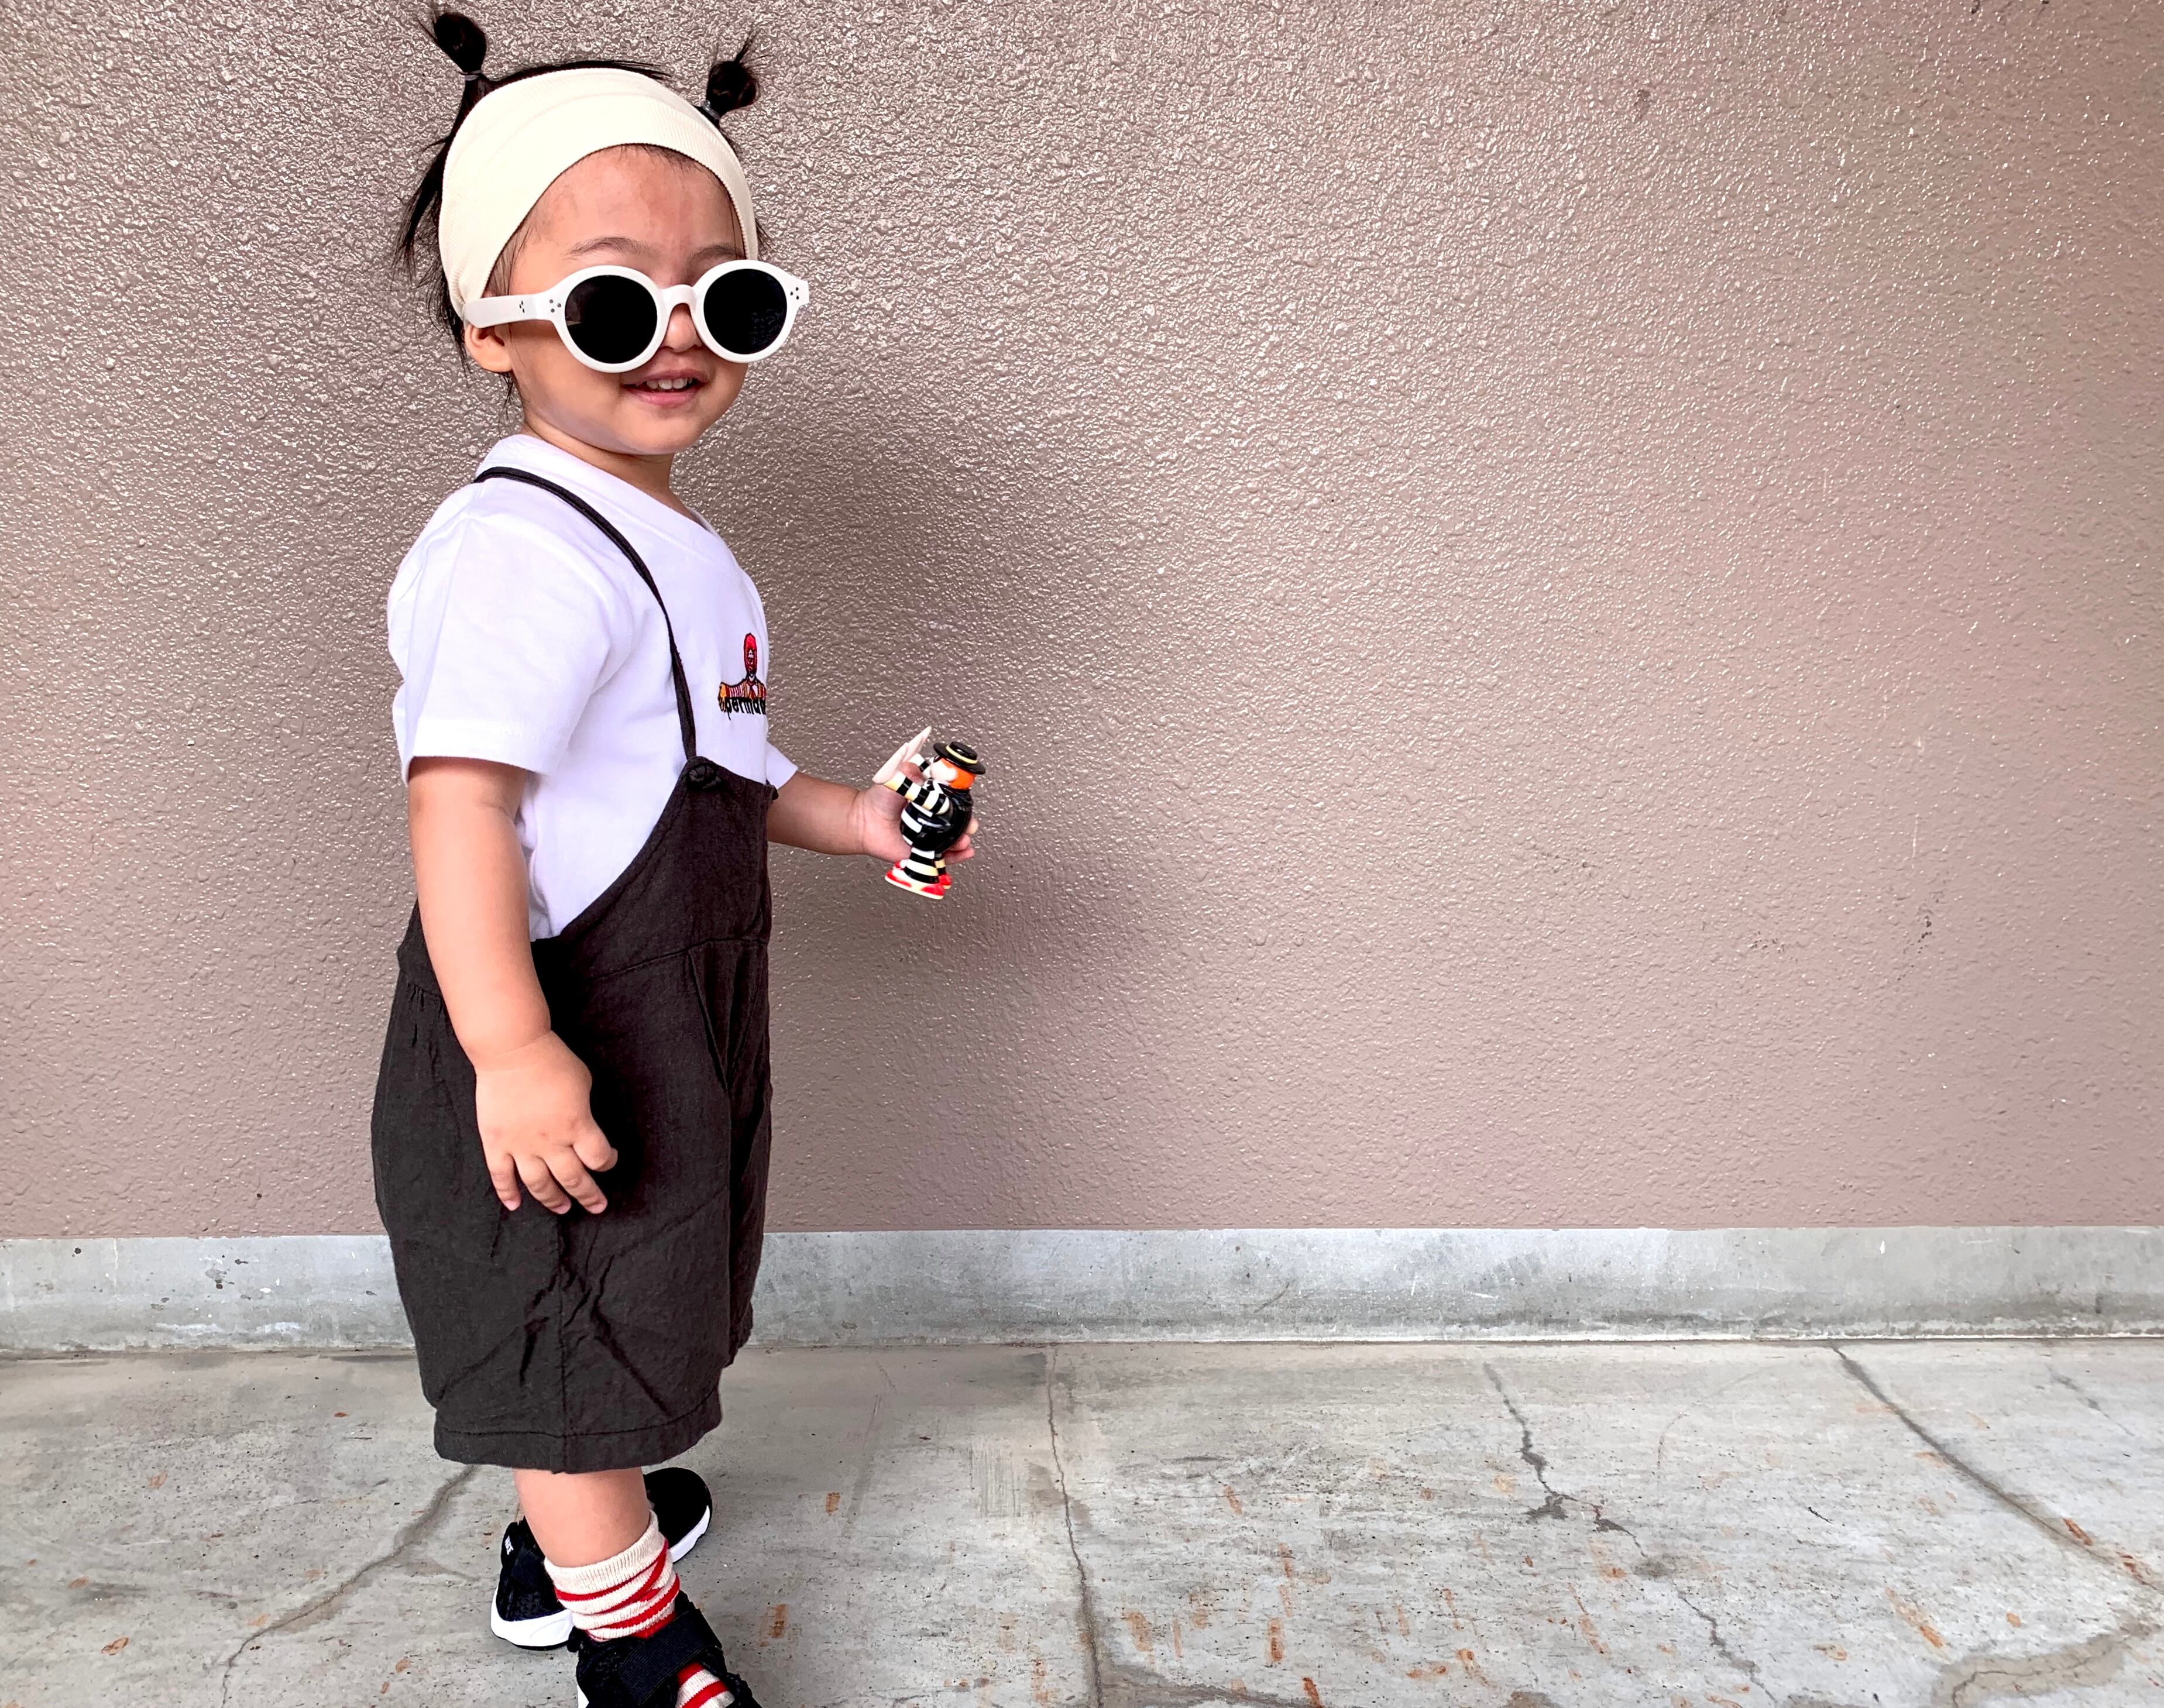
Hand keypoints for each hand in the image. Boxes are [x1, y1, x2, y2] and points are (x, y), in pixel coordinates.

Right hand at [471, 1032, 618, 1214]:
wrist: (512, 1051)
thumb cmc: (553, 1061)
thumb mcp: (584, 1084)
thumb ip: (583, 1112)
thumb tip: (583, 1128)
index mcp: (577, 1125)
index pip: (598, 1158)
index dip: (608, 1161)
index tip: (609, 1158)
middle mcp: (551, 1142)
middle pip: (573, 1178)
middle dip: (588, 1195)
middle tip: (597, 1206)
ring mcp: (521, 1146)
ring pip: (539, 1184)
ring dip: (553, 1200)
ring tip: (563, 1208)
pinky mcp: (496, 1143)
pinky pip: (501, 1176)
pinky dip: (507, 1193)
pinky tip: (515, 1205)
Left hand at [847, 764, 977, 865]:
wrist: (862, 822)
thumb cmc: (877, 800)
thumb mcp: (895, 778)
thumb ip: (909, 772)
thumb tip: (921, 769)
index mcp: (930, 799)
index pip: (954, 801)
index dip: (963, 804)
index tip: (967, 804)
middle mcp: (932, 817)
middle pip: (958, 822)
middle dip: (967, 824)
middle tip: (968, 824)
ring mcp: (929, 835)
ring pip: (953, 839)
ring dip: (963, 840)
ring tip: (963, 840)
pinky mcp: (923, 851)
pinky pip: (943, 856)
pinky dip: (956, 856)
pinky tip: (964, 852)